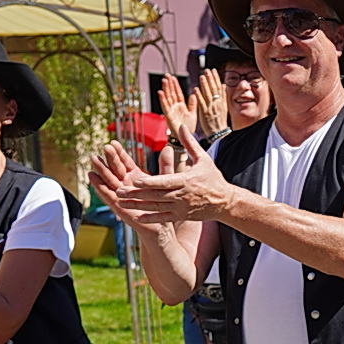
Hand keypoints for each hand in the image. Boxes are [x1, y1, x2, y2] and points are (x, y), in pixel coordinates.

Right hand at [90, 141, 176, 233]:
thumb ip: (165, 166)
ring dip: (101, 169)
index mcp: (136, 178)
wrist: (162, 227)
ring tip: (94, 158)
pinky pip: (107, 195)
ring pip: (109, 180)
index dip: (120, 153)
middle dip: (110, 158)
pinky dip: (99, 186)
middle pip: (116, 169)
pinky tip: (92, 178)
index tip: (114, 142)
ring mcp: (122, 196)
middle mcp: (126, 186)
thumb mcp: (165, 182)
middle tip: (105, 146)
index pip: (125, 162)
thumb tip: (169, 148)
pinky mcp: (119, 207)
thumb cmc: (162, 205)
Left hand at [106, 126, 235, 224]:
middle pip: (156, 195)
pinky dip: (151, 218)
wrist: (225, 202)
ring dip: (137, 206)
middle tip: (118, 191)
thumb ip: (190, 143)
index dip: (149, 182)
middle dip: (136, 194)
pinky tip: (137, 216)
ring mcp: (181, 208)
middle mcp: (182, 195)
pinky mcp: (182, 216)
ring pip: (156, 207)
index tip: (134, 180)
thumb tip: (181, 125)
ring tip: (120, 203)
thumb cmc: (213, 178)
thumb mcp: (204, 159)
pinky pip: (163, 218)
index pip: (165, 181)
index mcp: (186, 180)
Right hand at [158, 74, 196, 139]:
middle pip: (172, 93)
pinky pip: (165, 106)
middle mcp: (175, 106)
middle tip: (166, 74)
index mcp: (181, 105)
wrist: (185, 137)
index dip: (175, 85)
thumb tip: (193, 94)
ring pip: (168, 98)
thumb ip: (192, 104)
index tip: (173, 77)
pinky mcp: (169, 116)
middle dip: (169, 84)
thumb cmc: (188, 126)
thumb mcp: (192, 114)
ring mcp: (171, 110)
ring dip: (166, 89)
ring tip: (164, 80)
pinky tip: (160, 92)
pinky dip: (163, 99)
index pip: (178, 93)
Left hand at [195, 69, 228, 137]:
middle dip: (210, 79)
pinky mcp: (205, 113)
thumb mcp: (224, 107)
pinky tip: (196, 89)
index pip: (219, 87)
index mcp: (221, 102)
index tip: (213, 70)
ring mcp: (211, 108)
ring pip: (208, 94)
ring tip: (202, 76)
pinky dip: (199, 96)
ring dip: (205, 85)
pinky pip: (201, 103)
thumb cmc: (220, 121)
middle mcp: (217, 104)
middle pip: (213, 89)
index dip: (216, 78)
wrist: (218, 133)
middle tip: (206, 70)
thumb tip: (223, 85)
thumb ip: (223, 96)